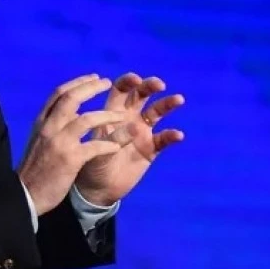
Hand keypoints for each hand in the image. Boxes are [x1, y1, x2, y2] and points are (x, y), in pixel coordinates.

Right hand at [17, 74, 124, 215]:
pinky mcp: (70, 160)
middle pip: (72, 98)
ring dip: (107, 116)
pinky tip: (116, 146)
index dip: (78, 83)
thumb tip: (72, 111)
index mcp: (41, 121)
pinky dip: (107, 144)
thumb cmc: (35, 168)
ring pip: (86, 119)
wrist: (25, 196)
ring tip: (121, 116)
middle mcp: (49, 127)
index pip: (59, 93)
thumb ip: (53, 123)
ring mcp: (60, 142)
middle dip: (91, 87)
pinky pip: (94, 147)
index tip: (94, 77)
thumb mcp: (39, 139)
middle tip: (107, 83)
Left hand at [75, 72, 184, 205]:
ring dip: (167, 103)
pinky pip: (163, 139)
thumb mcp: (97, 148)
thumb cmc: (91, 163)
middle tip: (159, 84)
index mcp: (112, 112)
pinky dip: (171, 136)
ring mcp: (142, 132)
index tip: (136, 79)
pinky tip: (178, 135)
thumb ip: (113, 137)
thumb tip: (135, 128)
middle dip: (150, 86)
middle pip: (141, 95)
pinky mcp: (151, 149)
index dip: (128, 81)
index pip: (121, 89)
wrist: (97, 189)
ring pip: (156, 112)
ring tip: (178, 99)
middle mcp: (129, 117)